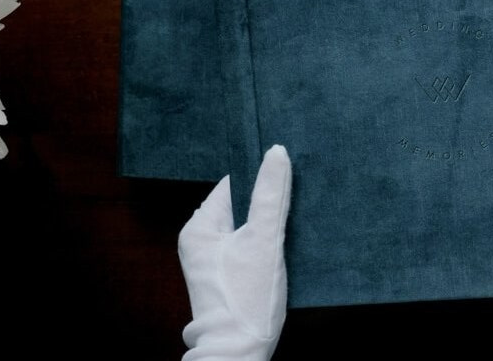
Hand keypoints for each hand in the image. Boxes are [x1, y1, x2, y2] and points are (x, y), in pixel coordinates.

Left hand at [178, 145, 291, 360]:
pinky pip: (246, 249)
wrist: (241, 352)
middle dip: (264, 205)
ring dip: (266, 228)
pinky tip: (282, 250)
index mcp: (198, 227)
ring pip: (245, 229)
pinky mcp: (226, 278)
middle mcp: (199, 242)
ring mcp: (212, 262)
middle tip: (293, 203)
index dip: (259, 179)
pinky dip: (263, 247)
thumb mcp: (264, 239)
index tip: (286, 178)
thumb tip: (277, 152)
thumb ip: (271, 194)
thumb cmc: (247, 296)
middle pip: (239, 207)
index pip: (232, 185)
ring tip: (289, 227)